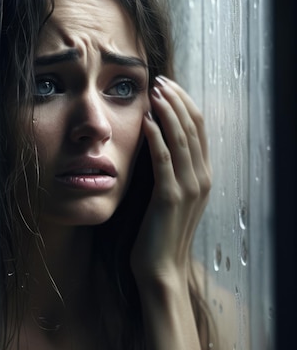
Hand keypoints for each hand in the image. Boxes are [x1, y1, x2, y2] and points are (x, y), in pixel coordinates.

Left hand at [130, 76, 211, 285]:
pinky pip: (164, 161)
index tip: (167, 86)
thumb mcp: (169, 197)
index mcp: (202, 176)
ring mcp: (188, 188)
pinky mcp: (169, 198)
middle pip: (194, 128)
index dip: (185, 104)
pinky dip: (156, 138)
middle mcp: (201, 178)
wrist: (161, 269)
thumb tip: (157, 142)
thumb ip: (170, 171)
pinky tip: (145, 121)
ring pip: (182, 139)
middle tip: (160, 80)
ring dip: (167, 112)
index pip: (199, 129)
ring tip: (154, 92)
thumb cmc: (159, 234)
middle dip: (177, 100)